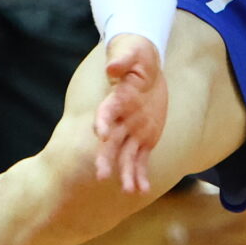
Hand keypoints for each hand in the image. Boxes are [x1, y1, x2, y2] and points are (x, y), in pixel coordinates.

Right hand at [90, 33, 167, 194]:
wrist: (145, 63)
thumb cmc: (134, 54)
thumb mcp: (131, 52)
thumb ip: (122, 59)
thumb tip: (113, 66)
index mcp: (116, 100)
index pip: (106, 113)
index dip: (102, 122)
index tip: (100, 134)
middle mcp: (120, 120)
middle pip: (110, 142)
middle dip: (106, 158)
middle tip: (101, 176)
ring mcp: (132, 131)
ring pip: (126, 156)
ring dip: (126, 173)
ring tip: (128, 191)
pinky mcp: (145, 137)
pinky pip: (142, 158)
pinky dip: (141, 174)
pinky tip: (142, 190)